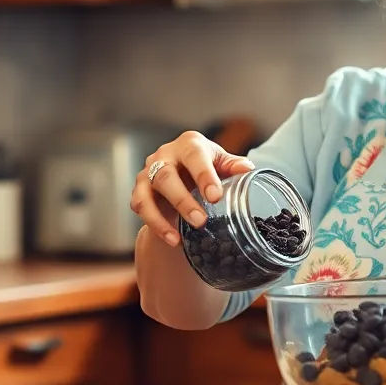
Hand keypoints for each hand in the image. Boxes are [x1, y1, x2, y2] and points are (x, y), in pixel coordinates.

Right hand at [130, 132, 254, 246]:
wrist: (182, 173)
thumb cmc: (205, 166)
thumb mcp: (220, 163)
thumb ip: (232, 166)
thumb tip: (247, 169)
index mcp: (189, 144)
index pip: (194, 156)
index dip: (203, 176)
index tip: (215, 196)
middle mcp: (164, 155)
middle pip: (166, 176)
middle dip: (182, 201)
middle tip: (200, 221)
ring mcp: (148, 173)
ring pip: (147, 194)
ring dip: (161, 218)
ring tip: (178, 238)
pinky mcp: (139, 191)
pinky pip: (141, 208)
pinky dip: (155, 226)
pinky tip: (172, 239)